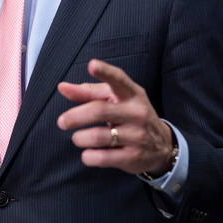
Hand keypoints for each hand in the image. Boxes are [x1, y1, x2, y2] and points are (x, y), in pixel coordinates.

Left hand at [57, 59, 174, 175]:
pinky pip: (102, 158)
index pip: (118, 80)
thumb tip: (62, 87)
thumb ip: (89, 92)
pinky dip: (88, 156)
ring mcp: (137, 136)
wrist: (161, 145)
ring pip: (98, 136)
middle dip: (75, 116)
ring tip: (77, 138)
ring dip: (79, 138)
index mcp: (132, 94)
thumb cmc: (129, 115)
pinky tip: (88, 153)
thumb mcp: (115, 100)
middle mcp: (137, 113)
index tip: (92, 65)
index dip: (105, 72)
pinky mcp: (132, 157)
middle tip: (61, 122)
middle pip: (100, 111)